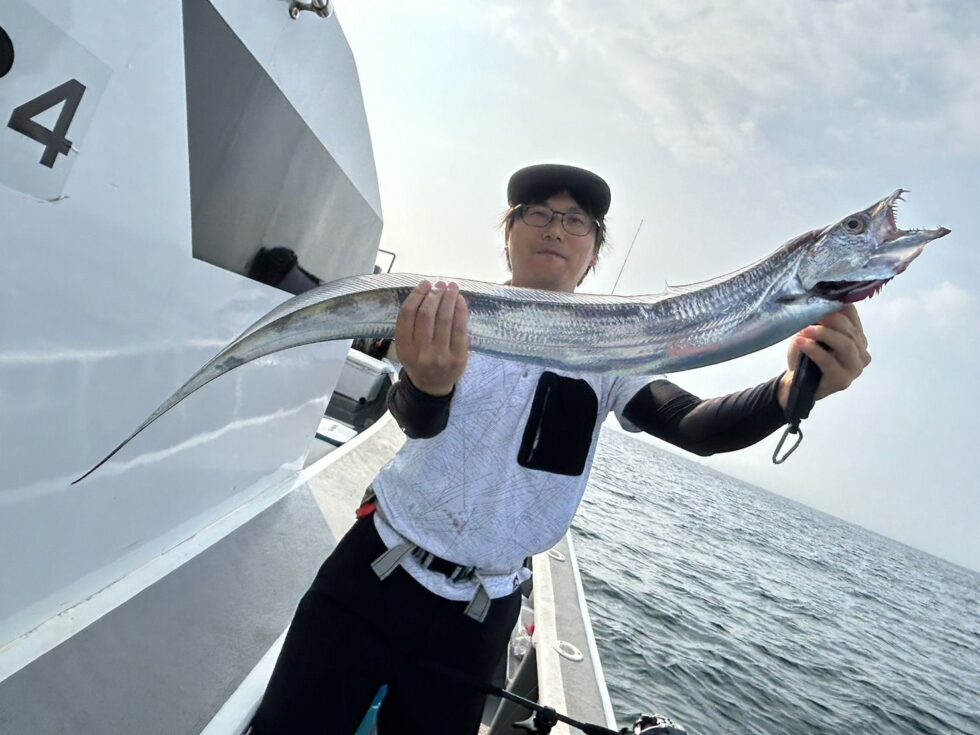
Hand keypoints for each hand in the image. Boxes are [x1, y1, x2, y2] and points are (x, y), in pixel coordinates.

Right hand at [394, 280, 469, 396]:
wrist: (432, 387)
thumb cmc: (419, 361)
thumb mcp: (406, 347)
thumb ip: (411, 325)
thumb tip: (427, 292)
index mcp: (404, 348)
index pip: (407, 315)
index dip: (416, 295)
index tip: (425, 284)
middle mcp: (421, 353)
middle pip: (426, 315)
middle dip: (434, 295)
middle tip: (440, 285)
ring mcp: (441, 357)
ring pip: (445, 320)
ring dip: (449, 298)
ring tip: (452, 287)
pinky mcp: (458, 358)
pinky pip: (460, 329)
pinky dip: (461, 311)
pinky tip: (460, 301)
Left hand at [777, 303, 871, 409]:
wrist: (796, 382)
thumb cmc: (806, 355)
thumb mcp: (813, 333)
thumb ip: (822, 319)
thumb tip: (824, 296)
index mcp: (858, 338)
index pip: (853, 317)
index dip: (840, 307)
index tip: (824, 298)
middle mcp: (862, 352)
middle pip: (851, 331)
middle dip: (832, 320)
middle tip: (813, 313)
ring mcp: (855, 368)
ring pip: (846, 345)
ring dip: (824, 334)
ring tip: (805, 329)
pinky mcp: (843, 380)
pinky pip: (830, 361)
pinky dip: (814, 350)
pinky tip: (802, 343)